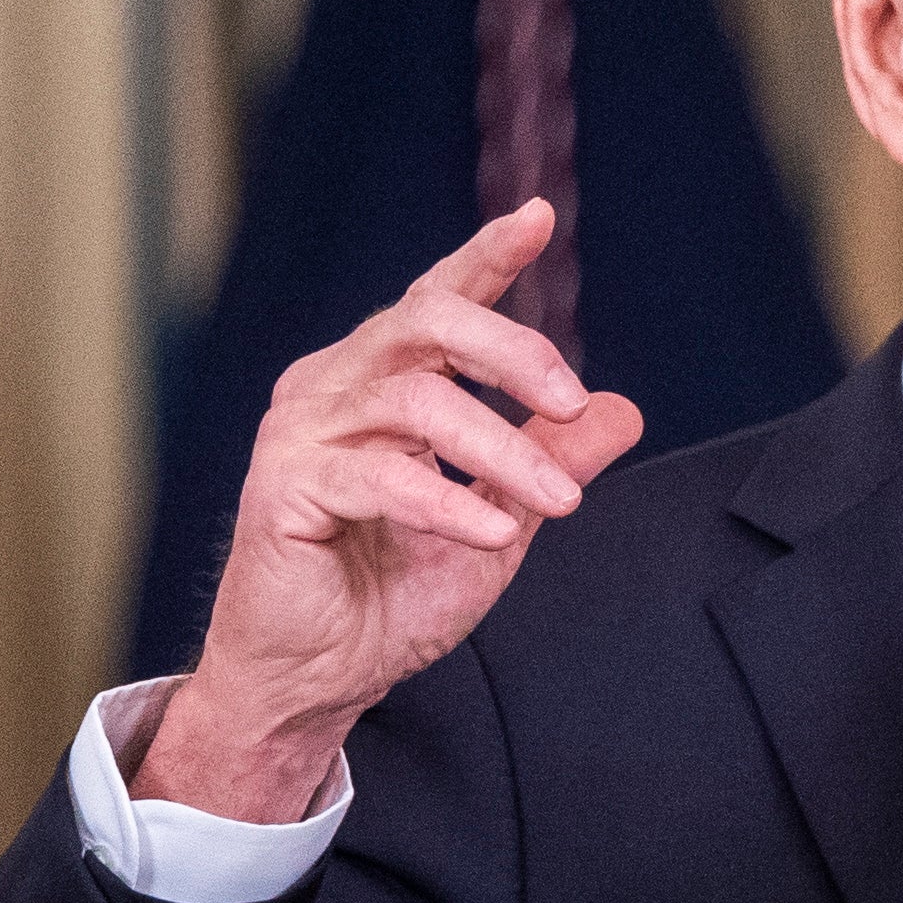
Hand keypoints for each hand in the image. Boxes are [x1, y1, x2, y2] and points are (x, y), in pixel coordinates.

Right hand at [135, 201, 645, 821]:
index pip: (436, 303)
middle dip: (512, 351)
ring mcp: (300, 432)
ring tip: (555, 501)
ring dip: (501, 448)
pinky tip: (490, 532)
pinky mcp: (282, 488)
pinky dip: (447, 501)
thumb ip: (549, 461)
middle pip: (425, 324)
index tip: (537, 221)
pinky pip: (379, 474)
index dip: (485, 258)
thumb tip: (620, 409)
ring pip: (416, 401)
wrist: (319, 681)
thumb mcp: (497, 523)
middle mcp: (332, 388)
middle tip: (570, 399)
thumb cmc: (388, 598)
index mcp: (377, 383)